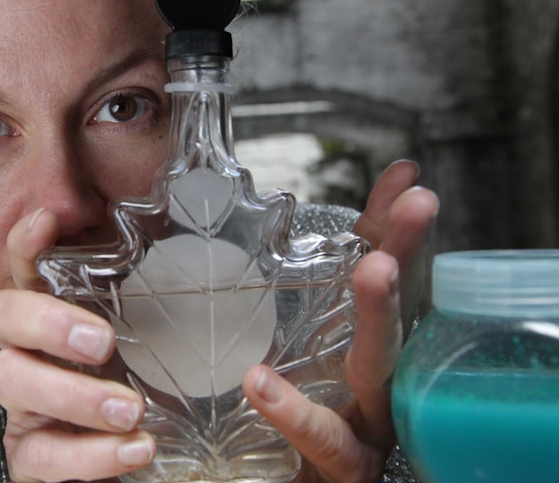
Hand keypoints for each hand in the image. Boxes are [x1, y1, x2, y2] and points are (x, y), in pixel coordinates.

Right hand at [0, 208, 153, 482]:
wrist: (146, 451)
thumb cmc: (148, 382)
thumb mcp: (158, 334)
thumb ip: (157, 289)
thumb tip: (191, 224)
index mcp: (54, 312)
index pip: (25, 266)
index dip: (25, 244)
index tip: (46, 222)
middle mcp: (27, 349)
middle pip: (1, 316)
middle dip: (48, 324)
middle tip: (102, 342)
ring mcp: (22, 402)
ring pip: (11, 381)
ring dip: (73, 395)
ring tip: (130, 409)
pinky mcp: (28, 454)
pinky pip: (38, 455)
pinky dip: (87, 457)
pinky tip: (133, 448)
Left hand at [242, 159, 438, 481]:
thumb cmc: (273, 414)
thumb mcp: (261, 347)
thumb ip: (248, 301)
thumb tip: (218, 227)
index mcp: (353, 345)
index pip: (380, 275)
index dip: (391, 227)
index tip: (405, 180)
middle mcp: (370, 382)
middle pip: (395, 313)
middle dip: (405, 257)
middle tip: (414, 208)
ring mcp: (362, 427)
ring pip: (377, 374)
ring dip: (378, 318)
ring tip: (376, 270)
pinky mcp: (338, 469)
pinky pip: (324, 442)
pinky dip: (296, 413)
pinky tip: (262, 381)